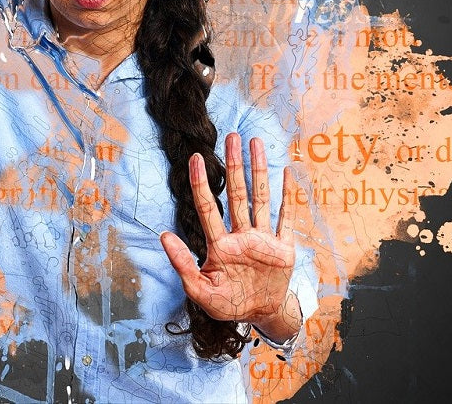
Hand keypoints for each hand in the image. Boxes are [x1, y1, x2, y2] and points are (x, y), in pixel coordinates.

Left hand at [160, 133, 300, 338]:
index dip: (202, 184)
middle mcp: (241, 235)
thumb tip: (163, 235)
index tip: (196, 158)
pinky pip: (286, 217)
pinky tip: (287, 172)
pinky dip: (288, 196)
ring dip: (259, 170)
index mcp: (220, 245)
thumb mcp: (200, 291)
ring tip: (256, 142)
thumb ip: (182, 264)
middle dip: (233, 164)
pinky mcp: (283, 247)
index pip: (207, 208)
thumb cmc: (228, 304)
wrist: (261, 315)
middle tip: (231, 135)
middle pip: (236, 193)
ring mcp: (263, 239)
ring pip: (260, 198)